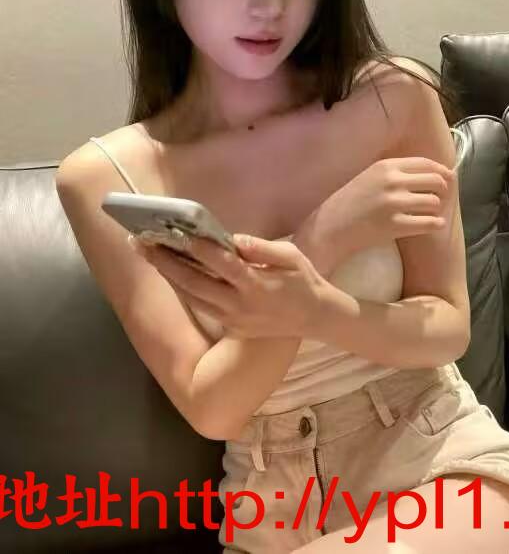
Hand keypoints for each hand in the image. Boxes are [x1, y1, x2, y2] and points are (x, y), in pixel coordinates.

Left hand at [130, 233, 329, 338]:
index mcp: (256, 284)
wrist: (314, 317)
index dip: (198, 248)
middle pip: (194, 283)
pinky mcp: (229, 326)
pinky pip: (199, 305)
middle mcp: (239, 305)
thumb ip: (262, 249)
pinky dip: (182, 288)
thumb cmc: (303, 280)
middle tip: (142, 243)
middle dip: (166, 262)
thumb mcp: (290, 257)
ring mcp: (232, 318)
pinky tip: (169, 273)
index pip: (221, 264)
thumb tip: (234, 240)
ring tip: (148, 255)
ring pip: (191, 296)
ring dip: (168, 276)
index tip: (177, 233)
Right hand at [316, 156, 456, 260]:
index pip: (425, 163)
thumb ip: (395, 172)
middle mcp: (392, 181)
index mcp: (386, 166)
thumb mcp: (369, 176)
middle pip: (435, 181)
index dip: (441, 171)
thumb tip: (430, 172)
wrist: (330, 227)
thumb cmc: (350, 202)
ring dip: (437, 208)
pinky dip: (436, 224)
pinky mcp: (395, 225)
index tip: (449, 177)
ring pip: (434, 202)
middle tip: (440, 198)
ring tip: (431, 212)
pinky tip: (435, 224)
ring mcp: (394, 203)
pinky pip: (429, 223)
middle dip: (443, 190)